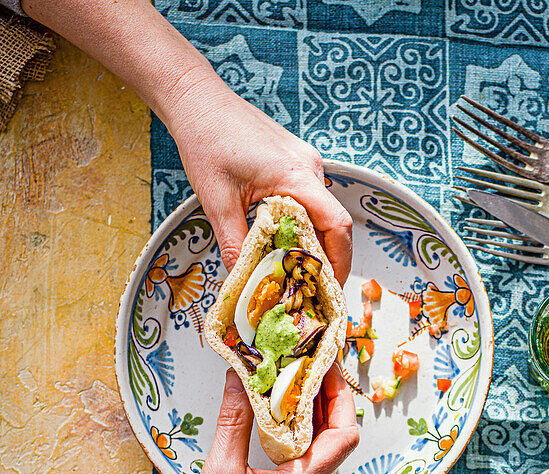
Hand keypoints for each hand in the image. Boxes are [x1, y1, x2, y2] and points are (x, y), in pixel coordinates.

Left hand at [167, 78, 352, 281]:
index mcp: (297, 176)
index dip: (339, 262)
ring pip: (322, 212)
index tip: (329, 289)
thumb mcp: (218, 203)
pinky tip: (284, 238)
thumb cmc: (206, 141)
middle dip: (326, 259)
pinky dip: (303, 222)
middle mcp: (309, 167)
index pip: (338, 225)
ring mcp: (305, 161)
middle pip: (335, 223)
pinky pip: (310, 198)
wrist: (197, 99)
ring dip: (313, 240)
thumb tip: (244, 283)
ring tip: (296, 268)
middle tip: (310, 288)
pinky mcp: (296, 160)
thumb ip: (234, 246)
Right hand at [170, 366, 357, 473]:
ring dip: (314, 415)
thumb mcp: (221, 470)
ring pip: (324, 448)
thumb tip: (240, 378)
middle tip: (310, 363)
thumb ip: (235, 421)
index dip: (340, 397)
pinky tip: (282, 415)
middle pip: (338, 438)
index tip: (325, 366)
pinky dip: (301, 434)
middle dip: (328, 398)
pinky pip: (309, 461)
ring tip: (296, 380)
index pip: (344, 435)